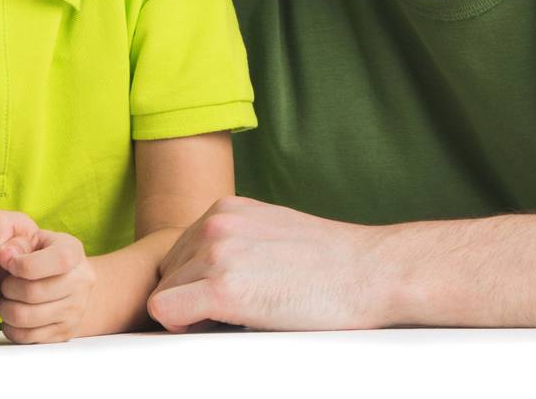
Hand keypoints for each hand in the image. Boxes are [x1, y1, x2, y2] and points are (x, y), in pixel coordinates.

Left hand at [0, 211, 96, 343]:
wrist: (65, 279)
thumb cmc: (36, 252)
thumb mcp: (23, 230)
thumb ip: (3, 226)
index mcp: (73, 251)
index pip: (55, 261)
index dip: (22, 264)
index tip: (9, 263)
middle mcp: (81, 282)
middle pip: (32, 293)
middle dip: (8, 288)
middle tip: (6, 283)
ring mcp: (75, 311)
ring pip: (25, 318)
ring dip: (6, 308)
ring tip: (9, 298)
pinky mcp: (64, 334)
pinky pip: (25, 337)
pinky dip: (10, 326)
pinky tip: (14, 312)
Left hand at [147, 196, 386, 331]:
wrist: (370, 272)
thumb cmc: (330, 262)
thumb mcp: (272, 231)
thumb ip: (234, 240)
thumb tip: (202, 272)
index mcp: (226, 208)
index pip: (177, 252)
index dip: (193, 281)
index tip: (223, 297)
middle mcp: (216, 224)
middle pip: (167, 273)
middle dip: (189, 296)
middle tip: (233, 312)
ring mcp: (217, 254)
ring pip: (164, 293)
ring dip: (192, 313)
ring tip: (238, 317)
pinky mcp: (223, 288)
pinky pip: (165, 311)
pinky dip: (184, 326)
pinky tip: (221, 327)